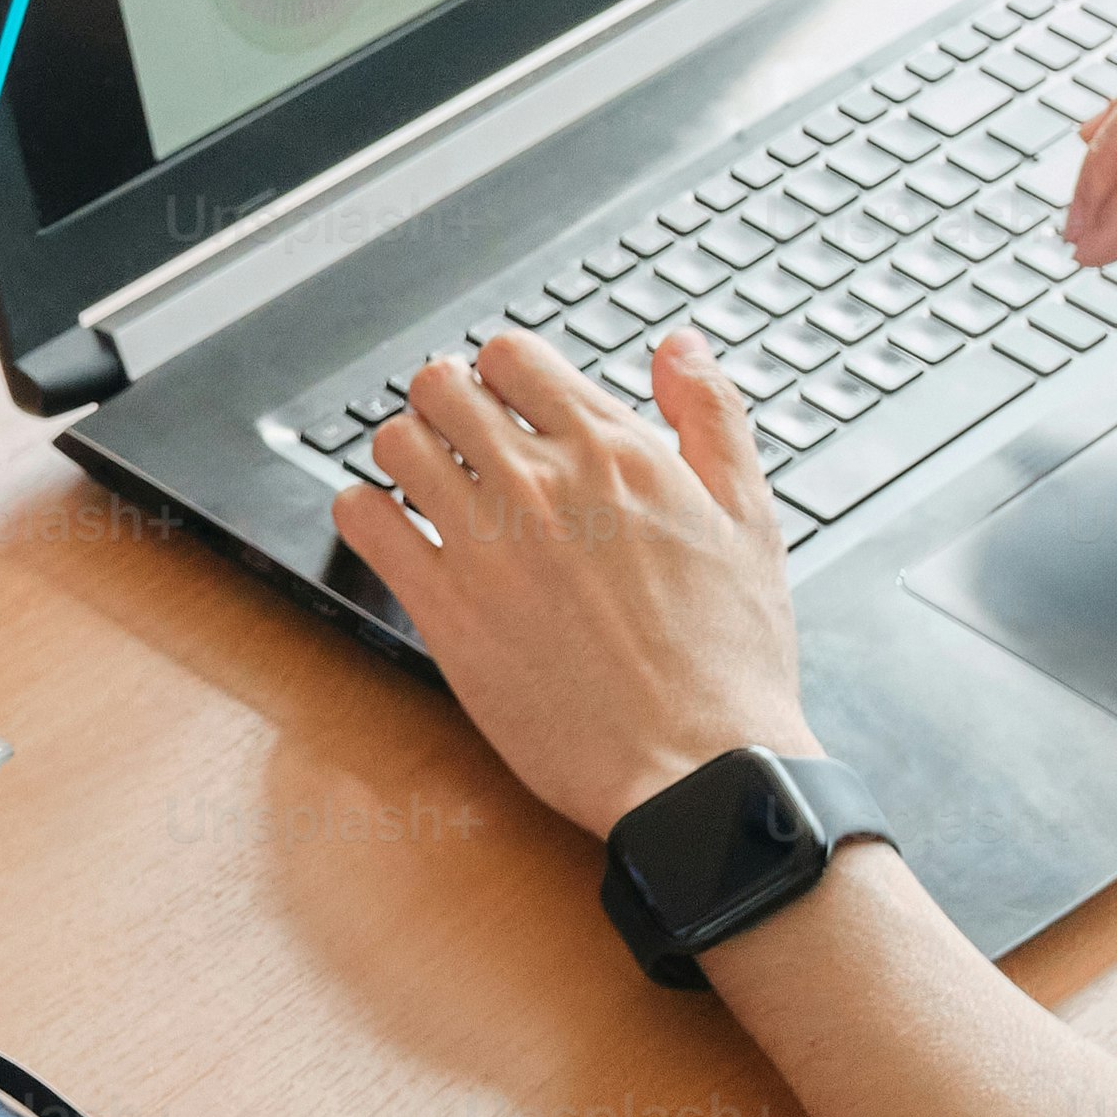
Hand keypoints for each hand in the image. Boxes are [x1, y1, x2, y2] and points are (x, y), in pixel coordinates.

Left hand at [332, 333, 811, 836]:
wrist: (702, 769)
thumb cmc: (730, 659)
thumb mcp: (752, 519)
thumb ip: (713, 417)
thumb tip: (678, 347)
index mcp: (616, 452)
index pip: (513, 354)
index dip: (503, 372)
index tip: (508, 404)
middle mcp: (543, 484)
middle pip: (442, 385)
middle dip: (445, 401)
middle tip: (459, 439)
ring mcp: (487, 544)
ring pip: (395, 442)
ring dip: (403, 452)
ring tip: (427, 483)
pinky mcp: (445, 608)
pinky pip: (364, 522)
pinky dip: (364, 513)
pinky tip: (393, 531)